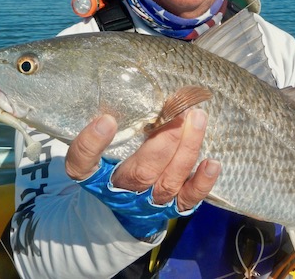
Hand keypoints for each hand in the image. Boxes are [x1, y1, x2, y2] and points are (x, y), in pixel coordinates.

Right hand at [65, 109, 220, 211]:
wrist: (122, 206)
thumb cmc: (111, 164)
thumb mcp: (100, 145)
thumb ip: (110, 123)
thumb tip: (128, 89)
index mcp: (94, 174)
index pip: (82, 163)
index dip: (91, 144)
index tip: (106, 120)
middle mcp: (121, 191)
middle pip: (141, 172)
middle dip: (164, 140)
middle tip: (179, 111)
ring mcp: (149, 201)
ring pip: (169, 180)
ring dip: (187, 148)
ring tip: (197, 118)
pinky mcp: (174, 206)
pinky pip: (189, 198)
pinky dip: (202, 182)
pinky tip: (212, 163)